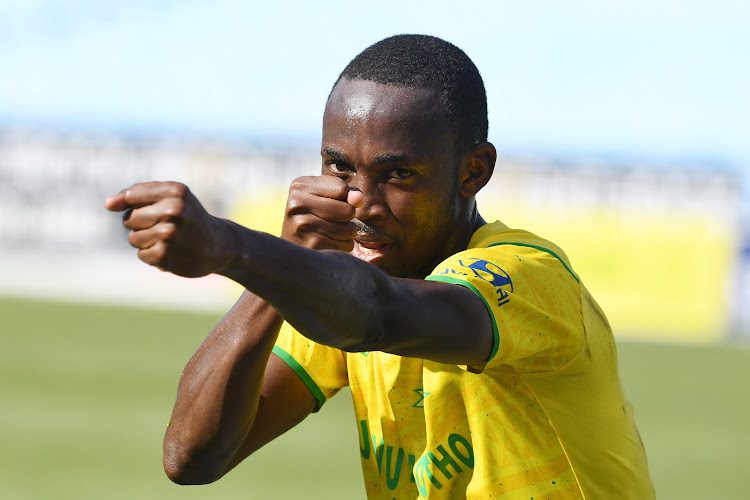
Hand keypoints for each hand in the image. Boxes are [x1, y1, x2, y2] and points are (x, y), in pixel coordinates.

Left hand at [105, 181, 234, 277]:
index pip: (131, 196)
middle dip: (140, 225)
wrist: (220, 245)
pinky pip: (142, 254)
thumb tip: (108, 204)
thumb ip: (138, 194)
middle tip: (165, 227)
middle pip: (128, 219)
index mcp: (175, 191)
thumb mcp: (172, 197)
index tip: (147, 212)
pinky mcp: (165, 254)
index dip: (130, 205)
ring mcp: (169, 233)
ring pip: (133, 238)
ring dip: (146, 242)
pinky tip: (172, 253)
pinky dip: (153, 256)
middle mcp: (173, 210)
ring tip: (170, 241)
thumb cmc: (190, 217)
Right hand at [281, 176, 362, 250]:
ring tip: (331, 232)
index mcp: (299, 186)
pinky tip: (328, 244)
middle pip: (347, 209)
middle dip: (348, 217)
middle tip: (333, 220)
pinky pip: (345, 244)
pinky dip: (343, 245)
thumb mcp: (324, 197)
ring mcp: (302, 225)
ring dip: (347, 233)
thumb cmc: (312, 217)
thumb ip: (345, 193)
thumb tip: (358, 198)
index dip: (345, 198)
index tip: (333, 203)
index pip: (341, 188)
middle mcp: (297, 204)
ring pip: (349, 229)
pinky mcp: (310, 245)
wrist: (290, 250)